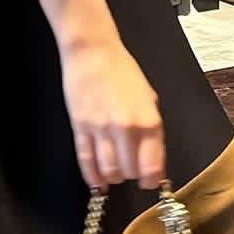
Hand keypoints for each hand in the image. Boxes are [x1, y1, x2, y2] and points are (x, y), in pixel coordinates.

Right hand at [61, 38, 165, 190]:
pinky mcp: (81, 128)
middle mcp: (126, 128)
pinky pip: (86, 159)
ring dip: (113, 176)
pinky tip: (97, 182)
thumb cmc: (122, 70)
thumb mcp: (148, 97)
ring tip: (115, 173)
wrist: (93, 52)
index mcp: (148, 120)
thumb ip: (151, 127)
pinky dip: (92, 175)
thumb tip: (152, 155)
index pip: (152, 166)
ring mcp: (101, 129)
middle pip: (129, 171)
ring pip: (108, 170)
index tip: (150, 181)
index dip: (152, 179)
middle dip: (132, 175)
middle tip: (131, 171)